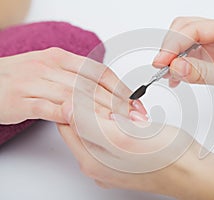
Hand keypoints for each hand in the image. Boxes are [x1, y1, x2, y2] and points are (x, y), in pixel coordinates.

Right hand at [0, 47, 145, 123]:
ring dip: (98, 112)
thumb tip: (106, 92)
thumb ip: (76, 77)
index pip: (98, 72)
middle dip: (117, 104)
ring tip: (117, 124)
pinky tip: (82, 123)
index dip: (120, 88)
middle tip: (134, 118)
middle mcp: (50, 66)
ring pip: (74, 97)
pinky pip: (48, 108)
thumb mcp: (52, 68)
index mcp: (61, 58)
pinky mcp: (21, 100)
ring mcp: (35, 82)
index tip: (135, 103)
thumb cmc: (24, 76)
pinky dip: (67, 115)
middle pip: (91, 86)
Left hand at [57, 97, 213, 199]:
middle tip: (118, 103)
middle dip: (96, 107)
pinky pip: (113, 130)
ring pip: (98, 125)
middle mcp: (97, 163)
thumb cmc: (167, 158)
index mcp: (91, 160)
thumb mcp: (123, 138)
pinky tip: (136, 120)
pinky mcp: (124, 154)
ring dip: (110, 111)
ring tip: (131, 113)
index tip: (93, 90)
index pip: (66, 123)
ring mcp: (111, 160)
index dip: (76, 102)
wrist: (194, 171)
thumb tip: (65, 108)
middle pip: (81, 124)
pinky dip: (121, 119)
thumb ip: (89, 124)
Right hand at [153, 17, 213, 127]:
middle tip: (160, 67)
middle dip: (171, 46)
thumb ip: (204, 72)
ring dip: (172, 56)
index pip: (196, 28)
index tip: (162, 61)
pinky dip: (178, 66)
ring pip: (185, 43)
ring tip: (166, 74)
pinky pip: (188, 57)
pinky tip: (175, 78)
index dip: (175, 43)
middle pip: (187, 30)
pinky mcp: (213, 60)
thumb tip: (175, 66)